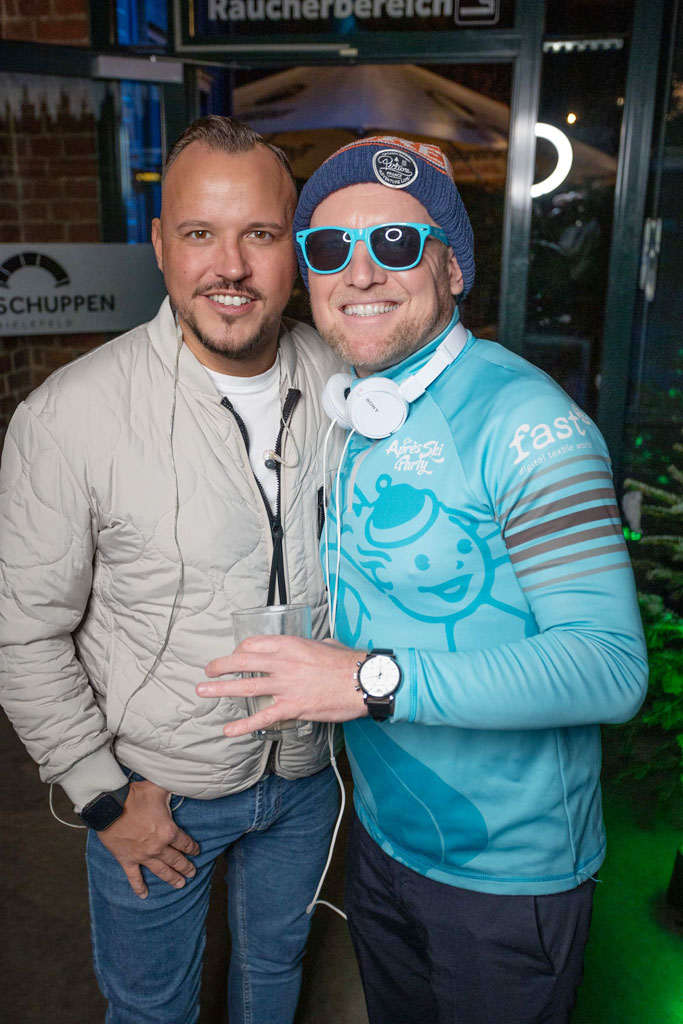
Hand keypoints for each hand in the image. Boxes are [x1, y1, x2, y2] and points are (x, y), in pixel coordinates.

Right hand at [96, 779, 199, 898]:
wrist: (110, 806)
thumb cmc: (135, 796)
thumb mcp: (159, 788)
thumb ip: (172, 788)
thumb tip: (181, 782)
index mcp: (168, 831)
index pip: (185, 842)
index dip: (193, 848)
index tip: (196, 851)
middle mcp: (158, 847)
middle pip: (176, 860)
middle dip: (186, 867)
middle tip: (192, 873)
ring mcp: (142, 856)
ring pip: (161, 871)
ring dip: (172, 878)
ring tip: (180, 884)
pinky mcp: (127, 860)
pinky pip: (134, 877)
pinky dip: (139, 887)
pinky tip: (144, 896)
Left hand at [197, 636, 366, 736]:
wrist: (363, 681)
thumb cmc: (348, 662)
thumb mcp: (326, 644)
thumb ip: (313, 645)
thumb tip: (315, 645)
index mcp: (291, 644)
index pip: (254, 644)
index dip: (240, 651)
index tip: (236, 657)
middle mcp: (284, 662)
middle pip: (242, 662)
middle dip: (221, 666)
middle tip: (209, 671)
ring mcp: (286, 686)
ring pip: (245, 687)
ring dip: (220, 689)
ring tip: (203, 691)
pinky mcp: (293, 707)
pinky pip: (262, 717)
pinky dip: (243, 725)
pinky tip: (229, 730)